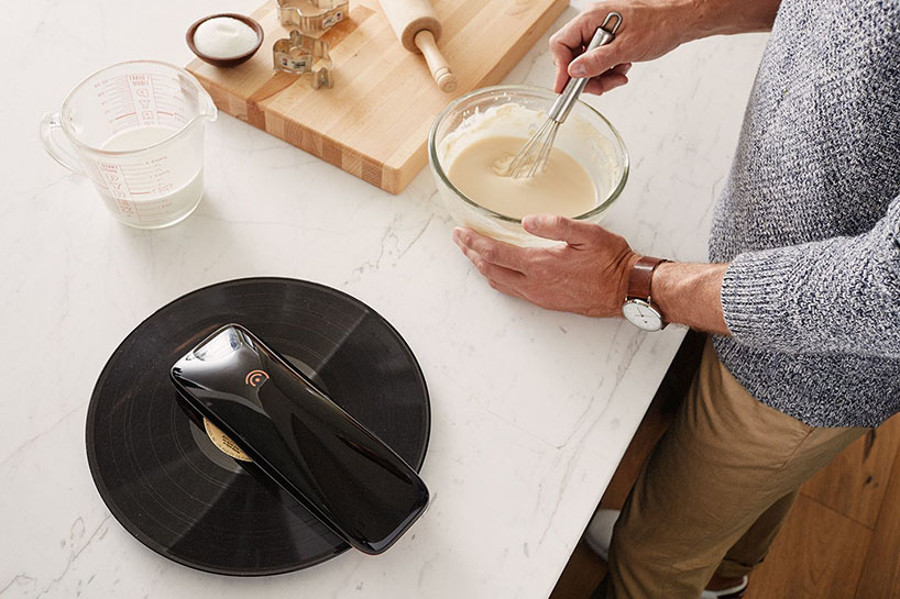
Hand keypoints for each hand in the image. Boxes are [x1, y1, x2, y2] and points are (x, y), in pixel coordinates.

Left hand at [452, 215, 638, 317]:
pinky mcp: (545, 301)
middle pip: (489, 269)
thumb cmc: (610, 261)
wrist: (626, 290)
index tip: (459, 231)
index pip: (494, 253)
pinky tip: (498, 269)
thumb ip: (556, 225)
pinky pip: (511, 290)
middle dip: (470, 254)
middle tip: (459, 240)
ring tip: (472, 253)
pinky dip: (497, 277)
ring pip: (498, 282)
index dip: (473, 242)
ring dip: (482, 267)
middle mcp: (533, 285)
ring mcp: (538, 296)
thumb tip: (527, 220)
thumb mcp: (588, 234)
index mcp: (539, 265)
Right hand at [550, 1, 693, 94]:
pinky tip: (623, 68)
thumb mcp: (626, 48)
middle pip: (572, 56)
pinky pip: (598, 62)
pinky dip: (608, 71)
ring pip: (586, 63)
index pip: (561, 44)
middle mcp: (592, 24)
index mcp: (591, 18)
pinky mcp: (608, 41)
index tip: (565, 88)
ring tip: (618, 76)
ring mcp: (600, 33)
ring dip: (600, 76)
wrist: (679, 22)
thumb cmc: (659, 25)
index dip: (560, 68)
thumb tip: (574, 72)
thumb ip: (597, 61)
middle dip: (585, 76)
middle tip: (599, 88)